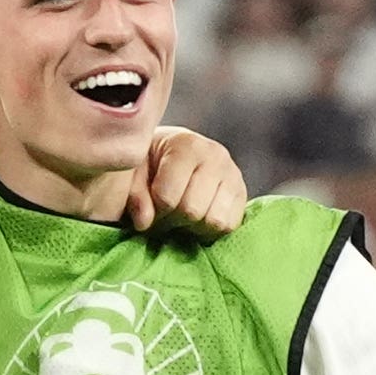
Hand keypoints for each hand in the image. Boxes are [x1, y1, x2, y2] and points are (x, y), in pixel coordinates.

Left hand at [124, 127, 249, 238]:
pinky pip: (229, 226)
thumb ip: (134, 195)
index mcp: (187, 145)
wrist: (172, 154)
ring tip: (182, 214)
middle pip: (192, 211)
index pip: (168, 197)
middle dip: (173, 219)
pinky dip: (210, 229)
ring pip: (214, 221)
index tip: (150, 204)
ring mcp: (233, 174)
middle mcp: (216, 155)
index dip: (154, 210)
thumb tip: (144, 222)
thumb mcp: (133, 174)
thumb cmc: (149, 164)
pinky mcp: (242, 193)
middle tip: (166, 213)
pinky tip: (197, 217)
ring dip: (194, 226)